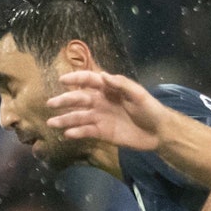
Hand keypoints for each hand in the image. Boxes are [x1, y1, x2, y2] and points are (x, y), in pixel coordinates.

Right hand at [47, 71, 162, 149]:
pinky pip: (86, 131)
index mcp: (109, 89)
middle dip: (64, 100)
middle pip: (79, 99)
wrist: (159, 132)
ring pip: (79, 117)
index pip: (89, 80)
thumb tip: (103, 75)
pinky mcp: (103, 133)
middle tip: (50, 103)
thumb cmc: (150, 109)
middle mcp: (101, 102)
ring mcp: (100, 118)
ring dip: (65, 119)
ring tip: (51, 122)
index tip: (63, 80)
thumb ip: (122, 84)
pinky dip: (77, 132)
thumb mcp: (138, 94)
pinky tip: (67, 134)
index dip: (76, 78)